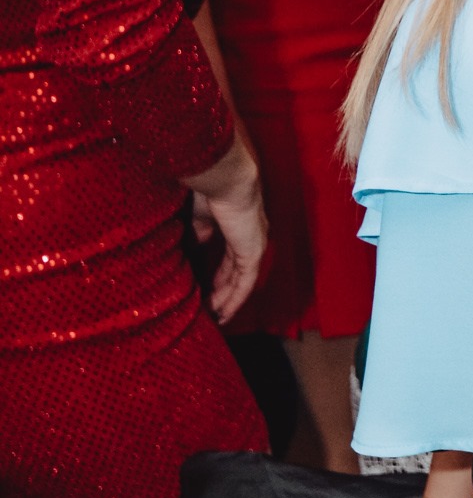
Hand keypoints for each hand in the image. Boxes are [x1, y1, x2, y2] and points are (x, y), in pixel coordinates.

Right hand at [199, 170, 266, 322]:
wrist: (226, 179)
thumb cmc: (209, 188)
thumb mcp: (198, 216)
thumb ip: (198, 233)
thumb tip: (194, 249)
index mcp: (237, 224)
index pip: (228, 256)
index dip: (216, 273)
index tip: (201, 288)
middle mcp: (249, 235)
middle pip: (235, 270)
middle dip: (221, 290)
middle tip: (208, 309)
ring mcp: (254, 244)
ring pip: (240, 280)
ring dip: (227, 300)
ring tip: (215, 318)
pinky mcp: (253, 253)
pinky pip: (244, 283)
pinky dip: (234, 299)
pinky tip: (223, 313)